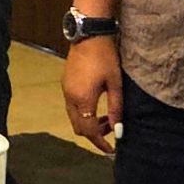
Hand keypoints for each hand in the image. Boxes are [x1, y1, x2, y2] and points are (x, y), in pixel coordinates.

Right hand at [62, 38, 122, 154]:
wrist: (89, 34)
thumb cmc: (105, 57)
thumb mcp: (115, 83)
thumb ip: (116, 108)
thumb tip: (118, 130)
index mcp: (83, 100)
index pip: (89, 131)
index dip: (100, 143)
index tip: (111, 150)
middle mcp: (70, 98)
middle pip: (79, 127)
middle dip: (94, 134)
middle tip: (111, 129)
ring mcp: (66, 90)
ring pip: (74, 118)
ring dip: (88, 123)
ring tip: (106, 117)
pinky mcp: (65, 83)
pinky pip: (72, 107)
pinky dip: (83, 112)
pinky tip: (96, 104)